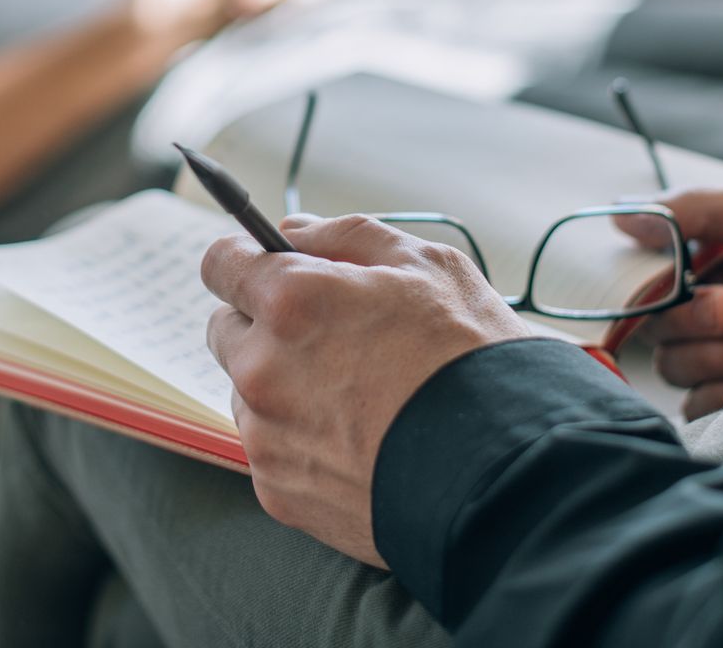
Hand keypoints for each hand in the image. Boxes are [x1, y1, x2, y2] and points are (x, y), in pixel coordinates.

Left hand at [202, 214, 533, 567]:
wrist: (503, 473)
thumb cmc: (471, 361)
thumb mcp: (427, 266)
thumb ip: (346, 237)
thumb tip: (293, 232)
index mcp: (293, 300)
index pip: (219, 263)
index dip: (246, 262)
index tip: (267, 271)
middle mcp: (263, 367)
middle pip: (226, 330)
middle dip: (264, 325)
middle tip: (329, 337)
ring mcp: (267, 435)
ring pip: (247, 393)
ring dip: (281, 387)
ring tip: (356, 396)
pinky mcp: (277, 490)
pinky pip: (270, 450)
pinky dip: (300, 442)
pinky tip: (358, 440)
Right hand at [618, 188, 722, 420]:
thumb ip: (698, 210)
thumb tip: (624, 211)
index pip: (656, 271)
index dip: (652, 276)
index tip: (673, 276)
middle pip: (655, 321)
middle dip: (687, 316)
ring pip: (672, 364)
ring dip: (709, 355)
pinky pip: (695, 407)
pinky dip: (716, 395)